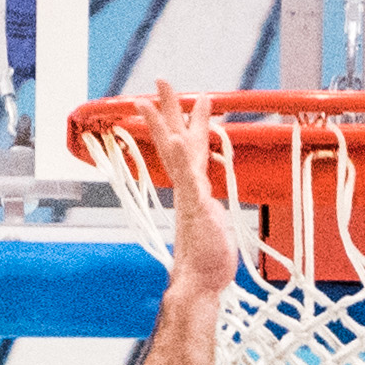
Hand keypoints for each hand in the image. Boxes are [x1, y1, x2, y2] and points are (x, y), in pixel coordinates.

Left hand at [140, 83, 240, 300]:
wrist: (203, 281)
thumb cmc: (200, 251)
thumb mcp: (197, 207)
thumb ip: (188, 176)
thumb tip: (176, 141)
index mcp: (185, 180)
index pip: (172, 140)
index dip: (164, 115)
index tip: (156, 88)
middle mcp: (188, 183)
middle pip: (179, 138)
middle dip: (175, 110)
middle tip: (166, 82)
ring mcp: (197, 195)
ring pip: (191, 154)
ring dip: (191, 130)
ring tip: (196, 110)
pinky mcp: (208, 210)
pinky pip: (204, 177)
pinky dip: (206, 162)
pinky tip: (208, 158)